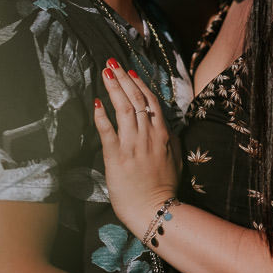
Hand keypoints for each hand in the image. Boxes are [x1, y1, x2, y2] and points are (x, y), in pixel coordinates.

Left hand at [93, 60, 179, 230]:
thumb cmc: (165, 186)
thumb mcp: (175, 158)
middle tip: (112, 63)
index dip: (139, 85)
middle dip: (123, 78)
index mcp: (163, 134)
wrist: (155, 209)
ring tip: (105, 72)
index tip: (130, 72)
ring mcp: (133, 144)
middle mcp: (148, 135)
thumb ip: (170, 139)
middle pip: (136, 99)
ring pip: (124, 109)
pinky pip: (107, 131)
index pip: (151, 102)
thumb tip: (166, 125)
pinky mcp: (117, 156)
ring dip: (114, 88)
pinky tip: (97, 103)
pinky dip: (102, 116)